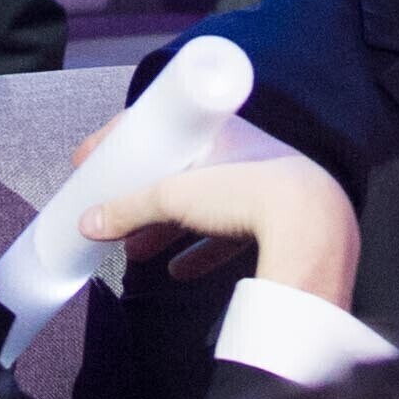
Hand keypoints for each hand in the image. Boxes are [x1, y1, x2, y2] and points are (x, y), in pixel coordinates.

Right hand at [79, 151, 362, 309]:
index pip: (161, 126)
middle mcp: (240, 154)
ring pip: (201, 209)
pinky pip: (227, 238)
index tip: (95, 159)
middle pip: (179, 174)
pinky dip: (200, 253)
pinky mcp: (271, 227)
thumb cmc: (246, 190)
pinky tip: (178, 272)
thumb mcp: (174, 195)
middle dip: (144, 199)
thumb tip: (88, 221)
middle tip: (114, 214)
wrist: (309, 225)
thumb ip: (129, 209)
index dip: (126, 141)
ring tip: (135, 252)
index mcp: (218, 130)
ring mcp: (258, 191)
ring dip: (166, 230)